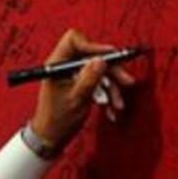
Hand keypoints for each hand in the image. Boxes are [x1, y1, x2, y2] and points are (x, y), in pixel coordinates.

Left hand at [29, 29, 136, 148]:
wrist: (51, 138)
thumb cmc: (57, 120)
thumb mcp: (76, 99)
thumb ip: (89, 78)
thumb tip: (101, 60)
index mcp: (57, 64)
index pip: (74, 40)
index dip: (93, 45)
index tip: (110, 55)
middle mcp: (64, 66)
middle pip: (91, 56)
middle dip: (111, 70)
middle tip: (126, 80)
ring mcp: (73, 74)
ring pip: (98, 70)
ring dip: (112, 86)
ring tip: (118, 103)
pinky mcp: (80, 83)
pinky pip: (98, 81)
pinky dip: (107, 93)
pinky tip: (111, 109)